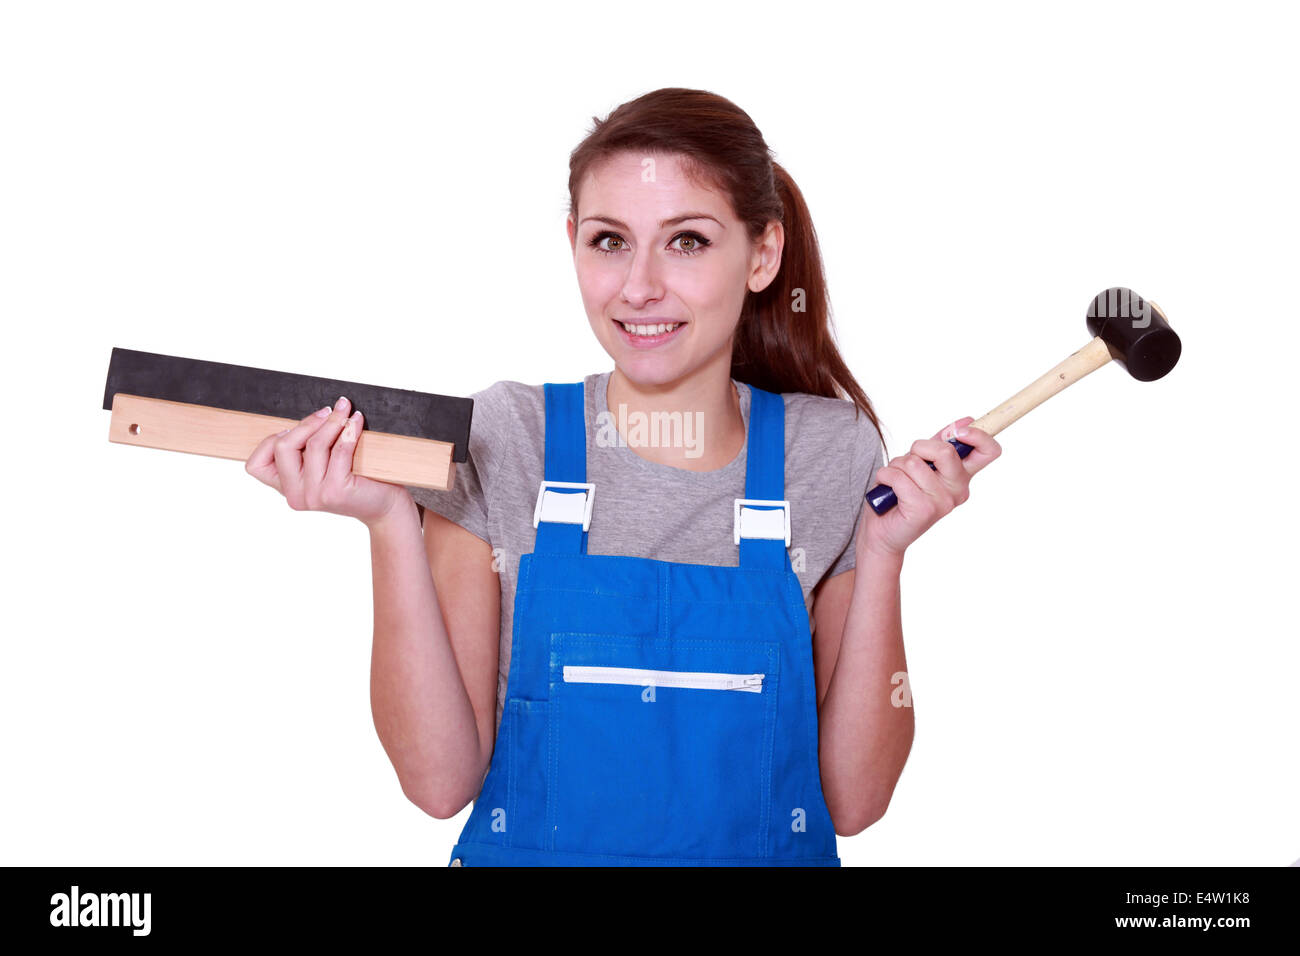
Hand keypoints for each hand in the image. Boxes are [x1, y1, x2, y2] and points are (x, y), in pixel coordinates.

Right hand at [245, 396, 411, 528]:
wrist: (382, 505)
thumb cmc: (353, 479)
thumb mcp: (320, 464)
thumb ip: (305, 449)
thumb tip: (309, 416)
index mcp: (286, 489)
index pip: (256, 464)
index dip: (271, 440)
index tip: (294, 427)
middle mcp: (295, 496)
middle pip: (283, 447)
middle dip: (306, 423)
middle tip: (327, 411)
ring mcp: (314, 496)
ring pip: (314, 445)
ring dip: (331, 422)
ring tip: (346, 410)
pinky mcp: (336, 491)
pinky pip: (339, 451)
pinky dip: (348, 431)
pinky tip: (356, 420)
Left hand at [860, 416, 1001, 558]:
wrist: (881, 532)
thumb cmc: (900, 494)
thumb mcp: (923, 463)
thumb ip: (942, 443)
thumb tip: (967, 420)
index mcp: (962, 477)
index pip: (989, 451)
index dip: (978, 435)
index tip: (958, 432)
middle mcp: (958, 490)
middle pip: (946, 451)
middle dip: (919, 448)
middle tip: (910, 463)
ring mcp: (943, 502)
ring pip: (914, 462)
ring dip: (896, 466)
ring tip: (896, 483)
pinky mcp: (923, 510)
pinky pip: (898, 477)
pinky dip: (885, 476)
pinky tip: (888, 490)